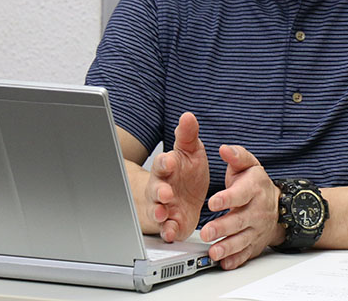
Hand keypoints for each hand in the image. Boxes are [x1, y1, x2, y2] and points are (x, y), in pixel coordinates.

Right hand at [146, 112, 209, 242]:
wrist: (184, 196)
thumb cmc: (185, 172)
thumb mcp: (190, 150)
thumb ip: (188, 135)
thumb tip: (188, 116)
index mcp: (167, 168)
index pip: (162, 163)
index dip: (164, 162)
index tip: (169, 161)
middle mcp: (161, 187)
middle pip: (156, 189)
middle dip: (160, 191)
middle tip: (166, 193)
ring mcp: (164, 207)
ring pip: (157, 210)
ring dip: (159, 212)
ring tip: (162, 213)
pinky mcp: (170, 223)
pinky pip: (166, 228)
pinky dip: (167, 230)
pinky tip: (170, 232)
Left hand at [199, 144, 282, 269]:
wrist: (278, 206)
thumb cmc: (256, 184)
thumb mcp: (249, 165)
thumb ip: (237, 156)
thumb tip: (225, 149)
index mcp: (254, 189)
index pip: (241, 194)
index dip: (227, 198)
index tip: (212, 202)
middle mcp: (257, 211)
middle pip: (240, 221)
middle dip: (222, 228)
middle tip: (206, 232)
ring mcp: (256, 229)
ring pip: (242, 240)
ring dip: (227, 247)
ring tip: (213, 251)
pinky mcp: (254, 244)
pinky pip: (245, 254)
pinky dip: (235, 260)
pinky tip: (225, 263)